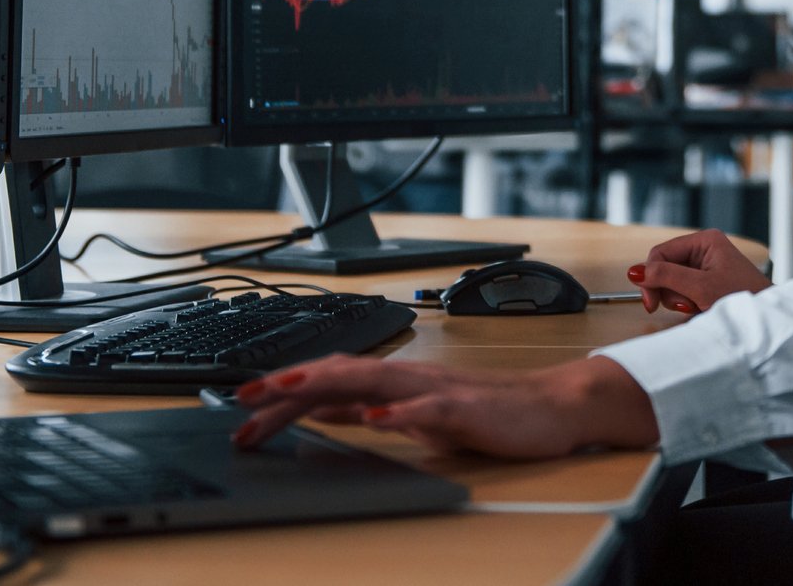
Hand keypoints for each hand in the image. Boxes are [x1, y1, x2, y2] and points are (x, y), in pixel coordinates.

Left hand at [231, 354, 657, 457]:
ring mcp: (436, 389)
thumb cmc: (487, 414)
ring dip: (327, 384)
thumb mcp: (415, 414)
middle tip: (243, 399)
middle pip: (339, 374)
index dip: (284, 390)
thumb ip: (371, 409)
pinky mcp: (464, 408)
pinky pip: (427, 408)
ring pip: (373, 379)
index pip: (330, 382)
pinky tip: (374, 417)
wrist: (551, 409)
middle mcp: (409, 376)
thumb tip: (321, 411)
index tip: (242, 405)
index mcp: (395, 382)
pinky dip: (398, 411)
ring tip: (286, 391)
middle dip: (288, 384)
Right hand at [627, 228, 771, 315]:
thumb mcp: (700, 287)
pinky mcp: (707, 281)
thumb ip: (666, 276)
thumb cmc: (743, 297)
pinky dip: (687, 302)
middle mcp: (704, 249)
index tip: (649, 302)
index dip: (650, 275)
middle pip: (665, 267)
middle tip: (682, 306)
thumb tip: (635, 271)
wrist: (767, 319)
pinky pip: (683, 290)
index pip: (661, 252)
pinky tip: (699, 308)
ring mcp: (706, 265)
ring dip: (678, 299)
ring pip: (672, 281)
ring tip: (697, 307)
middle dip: (669, 290)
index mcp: (705, 240)